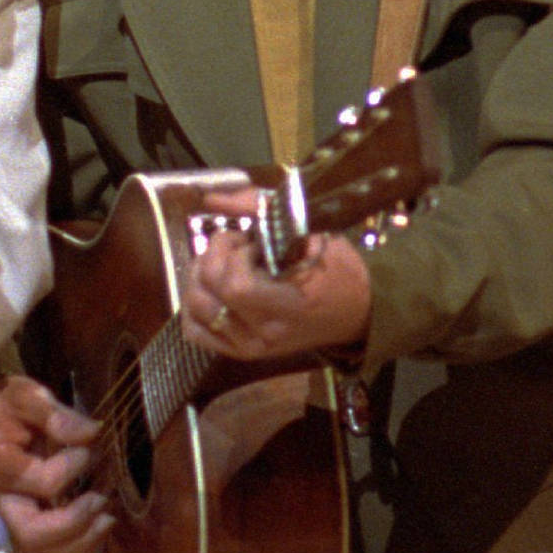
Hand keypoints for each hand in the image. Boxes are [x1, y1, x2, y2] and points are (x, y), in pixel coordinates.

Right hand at [0, 376, 111, 552]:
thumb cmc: (4, 407)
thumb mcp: (25, 396)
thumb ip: (55, 414)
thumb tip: (91, 433)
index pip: (42, 482)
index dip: (73, 469)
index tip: (89, 446)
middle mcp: (1, 498)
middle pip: (32, 535)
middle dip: (74, 523)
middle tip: (101, 500)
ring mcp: (12, 515)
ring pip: (42, 550)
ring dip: (80, 541)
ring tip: (107, 517)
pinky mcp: (24, 522)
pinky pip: (49, 550)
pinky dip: (78, 545)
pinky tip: (98, 524)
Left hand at [180, 187, 371, 362]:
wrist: (358, 312)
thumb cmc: (337, 266)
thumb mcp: (309, 228)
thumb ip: (257, 207)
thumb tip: (210, 199)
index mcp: (292, 303)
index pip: (236, 286)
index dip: (232, 255)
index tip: (250, 240)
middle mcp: (268, 331)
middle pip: (209, 296)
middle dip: (212, 259)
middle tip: (236, 246)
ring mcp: (254, 346)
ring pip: (197, 312)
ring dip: (199, 278)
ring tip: (223, 265)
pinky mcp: (244, 353)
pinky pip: (197, 334)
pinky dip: (193, 308)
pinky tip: (211, 288)